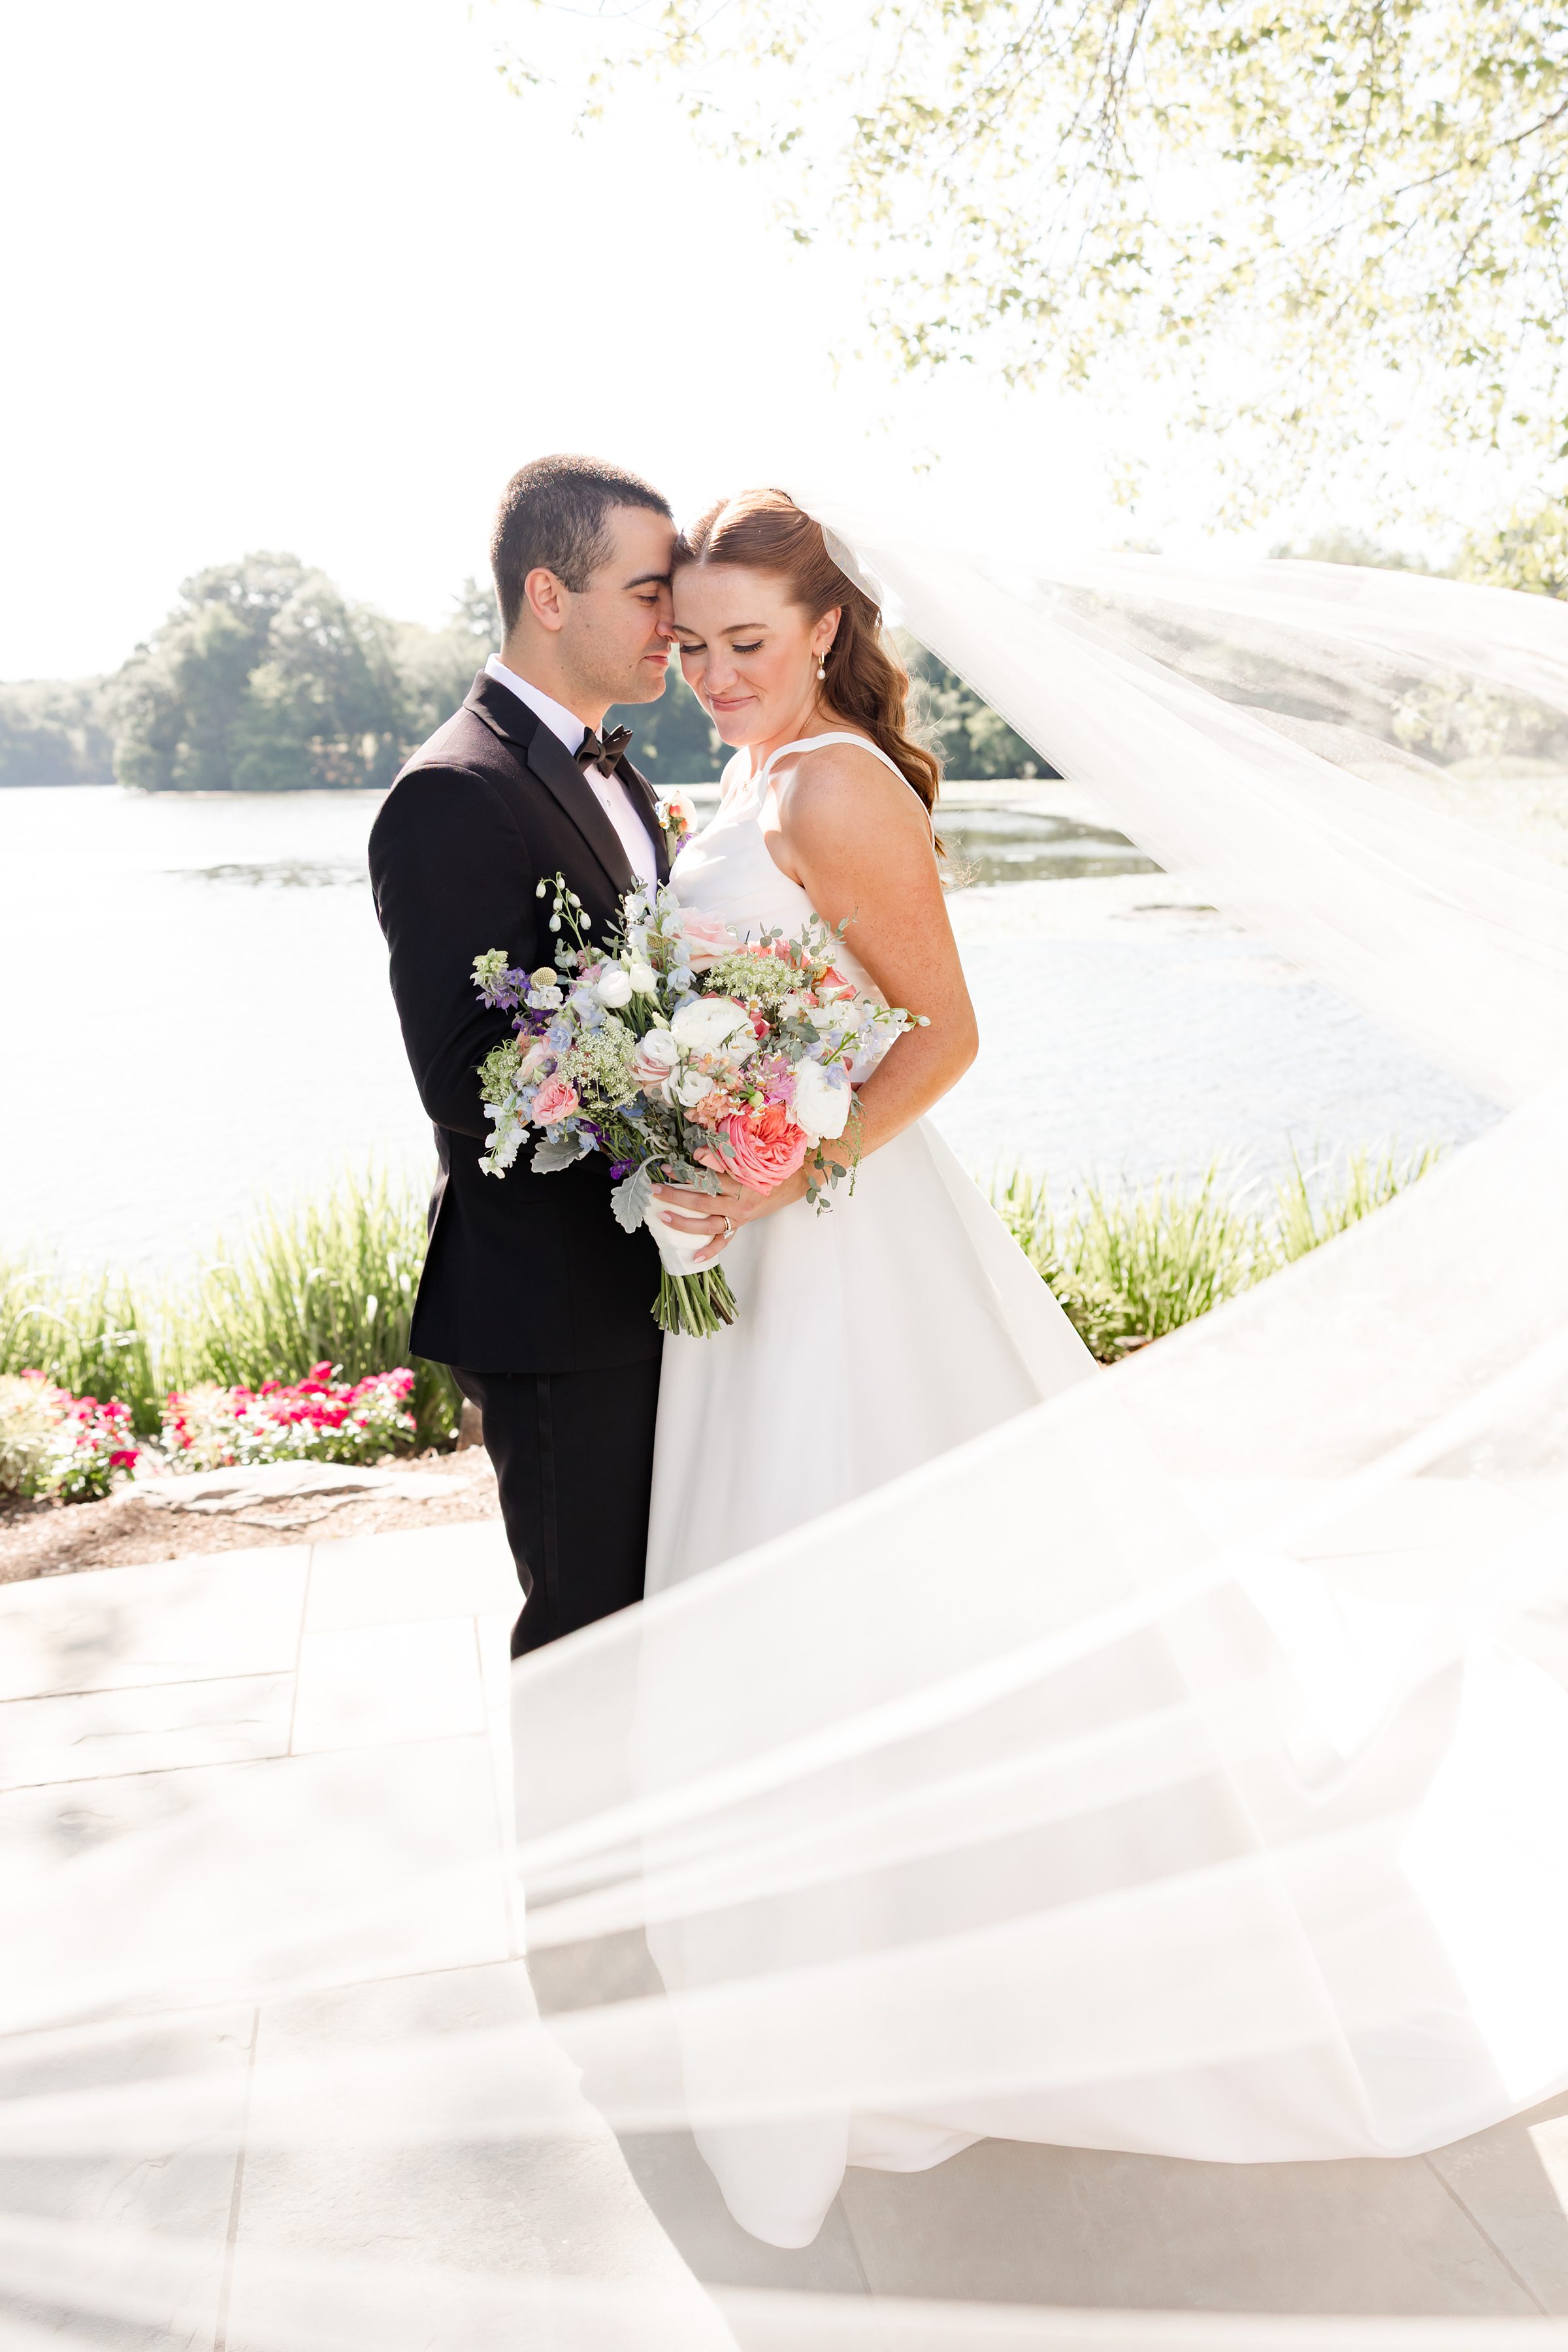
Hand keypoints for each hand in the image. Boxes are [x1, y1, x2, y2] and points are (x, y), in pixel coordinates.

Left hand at [651, 1167, 801, 1267]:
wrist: (787, 1186)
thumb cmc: (764, 1170)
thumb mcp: (746, 1160)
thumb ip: (721, 1158)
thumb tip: (698, 1155)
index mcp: (739, 1184)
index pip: (706, 1179)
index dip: (685, 1174)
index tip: (667, 1168)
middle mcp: (738, 1204)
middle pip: (701, 1203)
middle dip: (676, 1197)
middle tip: (655, 1191)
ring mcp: (738, 1219)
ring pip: (707, 1225)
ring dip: (683, 1223)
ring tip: (663, 1218)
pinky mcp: (738, 1227)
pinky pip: (723, 1242)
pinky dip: (709, 1251)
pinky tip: (693, 1257)